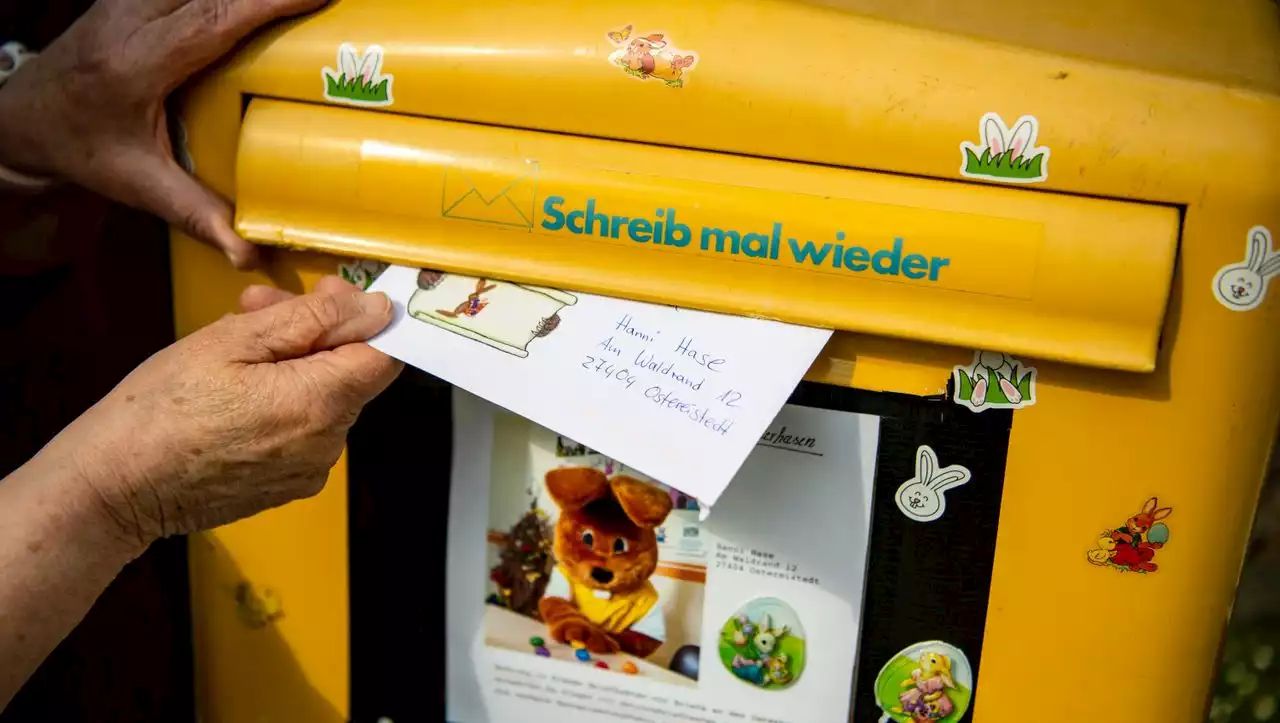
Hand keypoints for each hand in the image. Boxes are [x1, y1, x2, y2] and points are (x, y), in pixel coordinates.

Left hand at [0, 0, 327, 269]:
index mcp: (137, 64)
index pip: (212, 20)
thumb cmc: (84, 150)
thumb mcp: (140, 186)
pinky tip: (259, 1)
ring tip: (300, 2)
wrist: (25, 120)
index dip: (267, 4)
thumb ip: (196, 214)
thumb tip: (248, 254)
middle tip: (325, 0)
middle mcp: (130, 18)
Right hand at [48, 276, 401, 548]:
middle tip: (254, 307)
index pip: (385, 355)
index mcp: (320, 404)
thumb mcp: (231, 339)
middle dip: (313, 333)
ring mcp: (309, 470)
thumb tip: (373, 308)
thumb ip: (311, 320)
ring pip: (326, 398)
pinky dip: (283, 401)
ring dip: (294, 364)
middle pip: (351, 373)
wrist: (115, 486)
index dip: (362, 318)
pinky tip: (236, 390)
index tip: (326, 297)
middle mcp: (327, 444)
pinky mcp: (289, 485)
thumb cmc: (161, 408)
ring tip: (234, 346)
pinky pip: (305, 429)